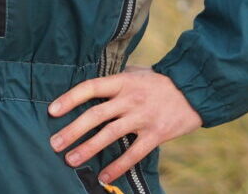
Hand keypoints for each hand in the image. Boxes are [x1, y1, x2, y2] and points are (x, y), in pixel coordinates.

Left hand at [48, 66, 201, 183]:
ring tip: (70, 159)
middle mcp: (129, 99)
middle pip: (95, 115)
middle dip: (72, 130)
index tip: (52, 111)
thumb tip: (92, 88)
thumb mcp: (135, 72)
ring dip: (88, 149)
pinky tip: (103, 175)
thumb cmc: (160, 80)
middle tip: (54, 143)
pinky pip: (133, 153)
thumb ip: (115, 80)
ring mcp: (142, 117)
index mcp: (122, 82)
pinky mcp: (156, 134)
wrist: (195, 88)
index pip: (90, 88)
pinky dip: (117, 166)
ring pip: (110, 135)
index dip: (69, 99)